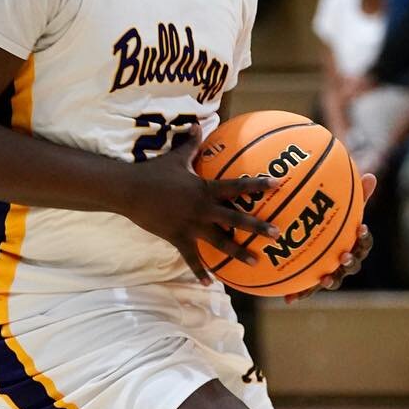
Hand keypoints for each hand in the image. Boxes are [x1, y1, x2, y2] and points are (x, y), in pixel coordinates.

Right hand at [123, 132, 279, 281]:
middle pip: (236, 218)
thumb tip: (199, 125)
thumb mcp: (176, 157)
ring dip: (238, 252)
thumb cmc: (154, 172)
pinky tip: (210, 283)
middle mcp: (203, 208)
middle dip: (257, 226)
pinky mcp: (178, 237)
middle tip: (276, 233)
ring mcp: (191, 225)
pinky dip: (200, 271)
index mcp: (205, 189)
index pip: (237, 186)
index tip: (278, 184)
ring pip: (220, 241)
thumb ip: (191, 144)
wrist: (130, 190)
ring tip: (255, 261)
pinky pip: (192, 258)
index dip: (258, 184)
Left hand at [283, 174, 377, 300]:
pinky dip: (300, 295)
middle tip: (344, 256)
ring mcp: (331, 272)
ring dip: (331, 280)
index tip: (360, 228)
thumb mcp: (340, 206)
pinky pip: (309, 290)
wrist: (312, 237)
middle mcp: (346, 260)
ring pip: (335, 280)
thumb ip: (354, 195)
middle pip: (353, 265)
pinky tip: (289, 300)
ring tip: (324, 278)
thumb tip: (371, 176)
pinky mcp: (313, 282)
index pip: (365, 242)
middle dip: (350, 262)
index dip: (364, 237)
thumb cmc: (331, 219)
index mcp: (354, 243)